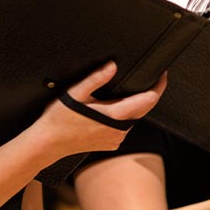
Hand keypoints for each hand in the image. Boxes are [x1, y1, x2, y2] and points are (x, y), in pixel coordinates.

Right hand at [31, 63, 165, 160]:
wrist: (48, 143)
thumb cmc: (59, 119)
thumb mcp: (75, 93)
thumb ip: (96, 78)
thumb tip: (113, 65)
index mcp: (114, 115)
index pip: (149, 100)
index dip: (159, 86)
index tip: (162, 74)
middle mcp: (120, 130)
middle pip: (144, 109)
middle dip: (148, 93)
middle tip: (149, 77)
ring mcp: (116, 139)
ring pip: (133, 118)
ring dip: (133, 105)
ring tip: (124, 91)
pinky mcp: (111, 144)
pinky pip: (124, 127)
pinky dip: (123, 117)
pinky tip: (110, 109)